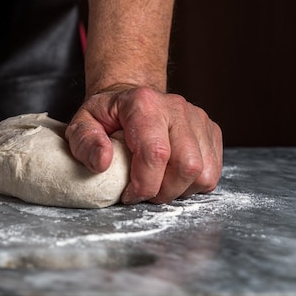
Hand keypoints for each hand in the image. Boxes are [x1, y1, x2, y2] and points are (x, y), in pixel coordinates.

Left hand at [65, 85, 222, 203]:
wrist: (130, 101)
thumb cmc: (105, 117)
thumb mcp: (82, 125)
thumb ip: (86, 143)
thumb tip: (102, 162)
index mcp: (143, 103)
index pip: (156, 153)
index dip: (144, 184)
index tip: (129, 195)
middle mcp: (176, 107)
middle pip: (187, 166)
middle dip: (163, 192)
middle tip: (143, 193)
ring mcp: (198, 118)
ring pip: (204, 173)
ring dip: (180, 190)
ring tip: (158, 184)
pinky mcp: (211, 130)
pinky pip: (213, 171)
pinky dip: (193, 184)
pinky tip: (172, 177)